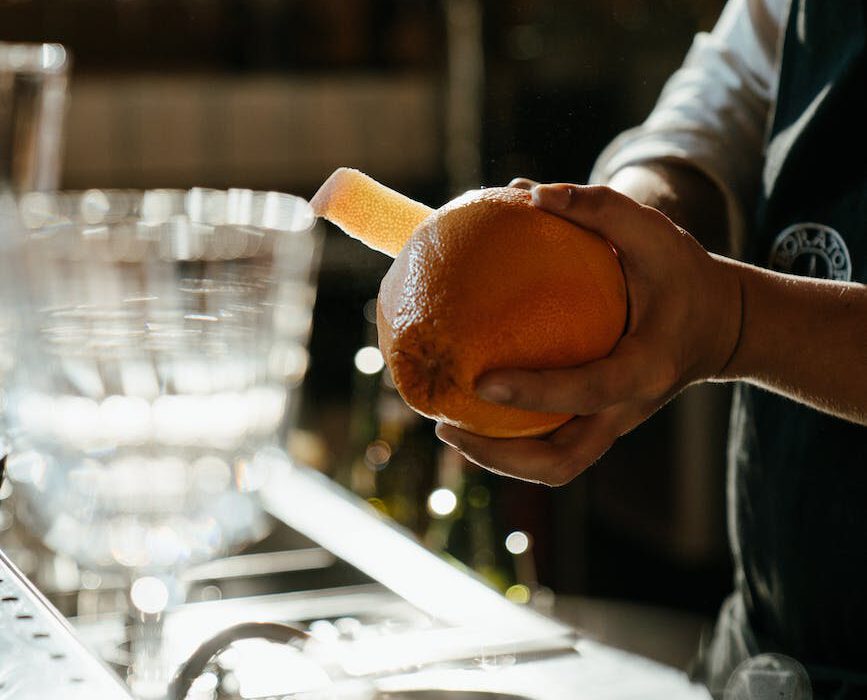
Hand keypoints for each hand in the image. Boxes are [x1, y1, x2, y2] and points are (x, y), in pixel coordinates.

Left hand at [435, 182, 741, 485]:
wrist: (722, 326)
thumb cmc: (684, 275)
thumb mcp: (654, 233)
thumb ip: (598, 208)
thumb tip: (527, 192)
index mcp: (646, 367)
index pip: (589, 390)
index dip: (536, 393)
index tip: (481, 382)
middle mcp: (628, 409)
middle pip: (563, 462)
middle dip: (501, 457)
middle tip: (446, 427)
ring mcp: (614, 423)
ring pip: (554, 467)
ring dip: (499, 460)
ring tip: (447, 428)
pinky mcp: (602, 423)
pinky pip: (553, 446)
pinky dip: (512, 443)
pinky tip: (474, 410)